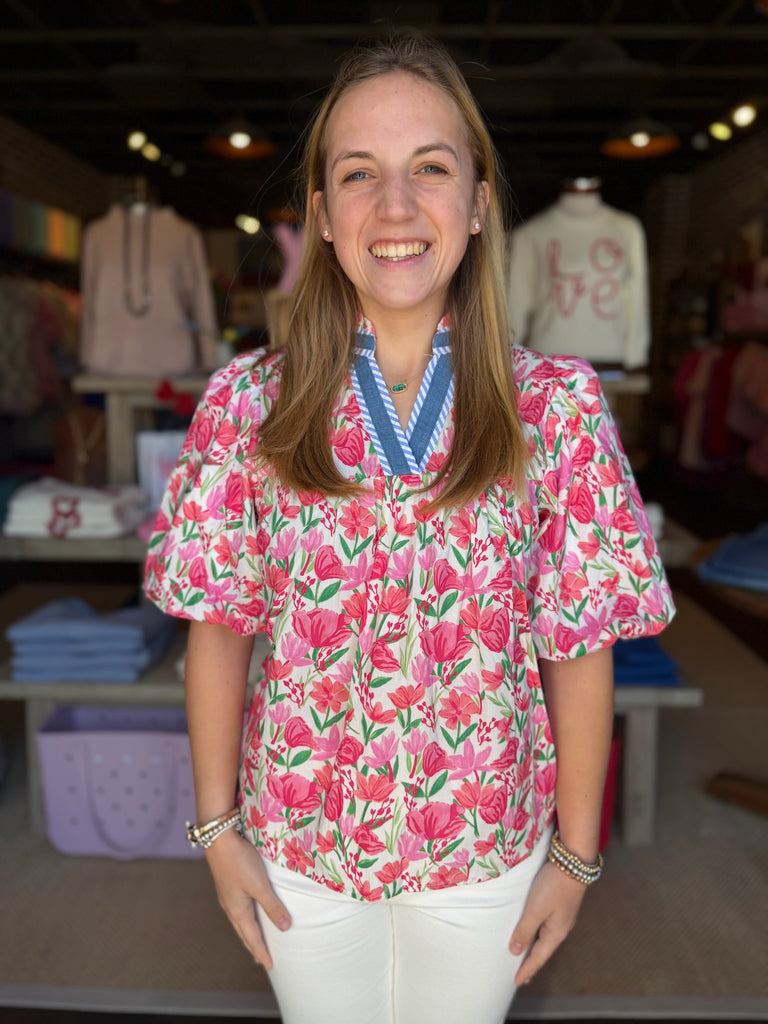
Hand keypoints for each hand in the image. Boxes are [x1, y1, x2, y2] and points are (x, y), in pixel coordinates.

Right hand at [204, 828, 290, 969]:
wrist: (218, 839)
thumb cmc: (239, 861)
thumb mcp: (259, 885)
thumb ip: (272, 905)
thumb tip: (285, 927)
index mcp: (238, 911)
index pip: (252, 938)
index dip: (261, 952)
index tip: (269, 966)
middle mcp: (230, 906)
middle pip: (244, 932)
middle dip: (253, 946)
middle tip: (261, 959)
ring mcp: (227, 895)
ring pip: (240, 921)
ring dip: (248, 933)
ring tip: (255, 939)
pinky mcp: (227, 884)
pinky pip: (238, 909)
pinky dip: (245, 918)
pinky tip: (248, 912)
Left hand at [509, 860, 586, 985]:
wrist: (573, 863)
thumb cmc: (553, 886)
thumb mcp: (535, 910)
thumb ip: (525, 930)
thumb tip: (516, 951)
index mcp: (556, 934)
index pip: (538, 958)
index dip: (527, 970)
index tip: (517, 982)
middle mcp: (561, 928)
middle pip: (543, 950)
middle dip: (532, 962)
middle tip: (522, 974)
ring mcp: (562, 917)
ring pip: (545, 937)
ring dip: (535, 947)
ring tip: (526, 954)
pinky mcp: (561, 905)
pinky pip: (546, 926)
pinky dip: (537, 934)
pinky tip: (534, 930)